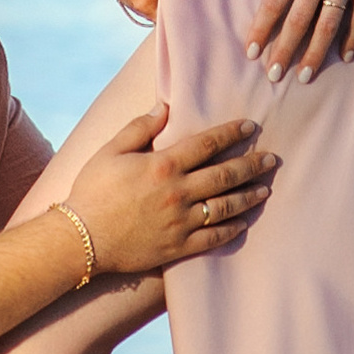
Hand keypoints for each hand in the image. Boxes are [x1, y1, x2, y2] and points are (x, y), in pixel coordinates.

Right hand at [64, 105, 272, 273]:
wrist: (82, 239)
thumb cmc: (92, 190)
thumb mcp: (111, 151)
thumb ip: (139, 128)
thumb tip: (164, 106)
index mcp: (163, 165)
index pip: (207, 144)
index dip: (231, 133)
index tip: (251, 127)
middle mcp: (178, 192)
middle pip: (225, 175)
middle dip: (252, 165)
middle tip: (272, 159)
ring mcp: (181, 222)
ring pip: (226, 207)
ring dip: (249, 196)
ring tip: (265, 189)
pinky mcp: (178, 247)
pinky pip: (214, 238)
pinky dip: (232, 229)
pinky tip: (244, 222)